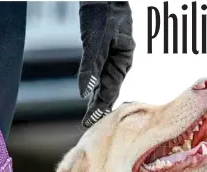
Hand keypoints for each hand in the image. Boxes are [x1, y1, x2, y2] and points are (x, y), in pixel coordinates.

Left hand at [78, 1, 134, 127]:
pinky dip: (95, 86)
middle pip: (108, 90)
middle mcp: (119, 63)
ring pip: (104, 84)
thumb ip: (89, 67)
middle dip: (98, 106)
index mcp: (122, 61)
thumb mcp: (95, 41)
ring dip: (96, 99)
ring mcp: (113, 59)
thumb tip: (84, 91)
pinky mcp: (105, 54)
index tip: (90, 120)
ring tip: (90, 114)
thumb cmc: (102, 13)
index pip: (110, 90)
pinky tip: (91, 95)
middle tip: (88, 122)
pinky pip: (100, 75)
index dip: (99, 106)